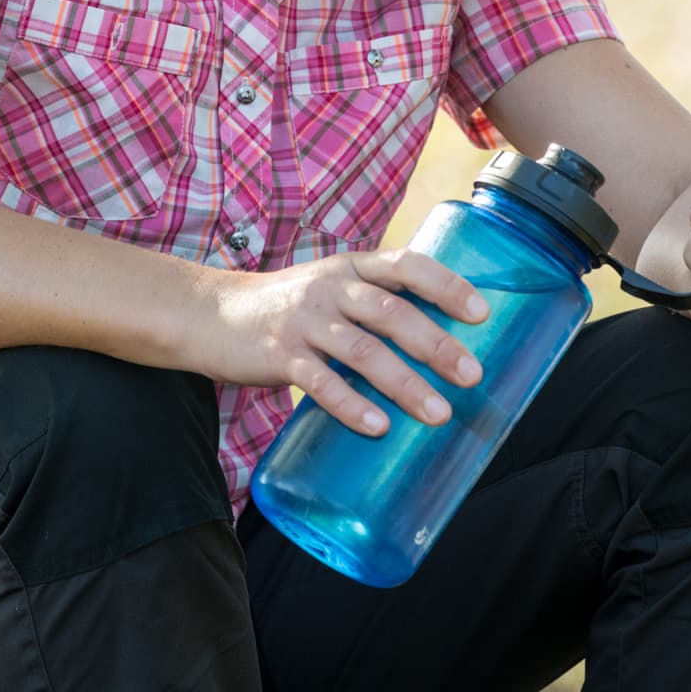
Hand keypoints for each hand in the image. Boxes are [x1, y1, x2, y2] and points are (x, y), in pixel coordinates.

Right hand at [181, 250, 489, 436]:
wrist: (208, 315)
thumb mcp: (330, 289)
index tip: (482, 313)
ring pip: (361, 350)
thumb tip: (439, 345)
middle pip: (391, 311)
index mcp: (351, 268)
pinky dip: (350, 405)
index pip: (406, 265)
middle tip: (471, 375)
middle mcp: (330, 288)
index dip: (446, 285)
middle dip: (436, 344)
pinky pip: (319, 382)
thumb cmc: (285, 308)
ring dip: (404, 383)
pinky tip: (377, 426)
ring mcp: (303, 321)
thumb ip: (373, 305)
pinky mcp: (278, 355)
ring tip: (437, 413)